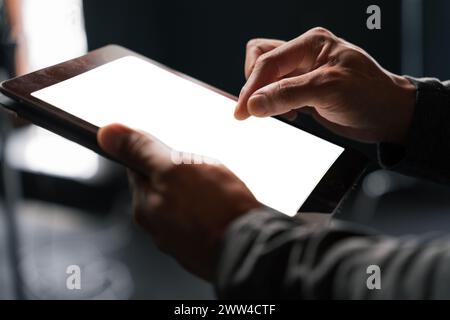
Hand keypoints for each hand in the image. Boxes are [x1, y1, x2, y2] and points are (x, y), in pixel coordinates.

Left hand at [98, 124, 260, 280]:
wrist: (251, 248)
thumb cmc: (216, 210)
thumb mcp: (175, 168)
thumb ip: (142, 151)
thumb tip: (107, 133)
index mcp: (145, 206)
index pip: (138, 170)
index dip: (157, 155)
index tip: (174, 155)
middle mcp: (157, 227)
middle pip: (162, 188)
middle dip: (181, 175)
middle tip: (203, 173)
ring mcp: (179, 241)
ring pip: (183, 204)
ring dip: (197, 194)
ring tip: (217, 193)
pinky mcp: (199, 248)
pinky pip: (199, 220)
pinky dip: (209, 211)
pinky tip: (222, 209)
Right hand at [235, 27, 416, 143]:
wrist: (389, 116)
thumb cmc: (370, 96)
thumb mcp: (328, 90)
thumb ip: (288, 94)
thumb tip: (253, 104)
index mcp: (311, 44)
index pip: (268, 60)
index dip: (252, 86)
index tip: (243, 111)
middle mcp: (305, 55)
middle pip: (261, 62)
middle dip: (255, 87)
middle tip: (254, 111)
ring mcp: (304, 74)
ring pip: (267, 79)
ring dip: (265, 97)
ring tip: (281, 113)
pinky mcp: (304, 92)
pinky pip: (277, 94)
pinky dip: (274, 105)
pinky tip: (289, 115)